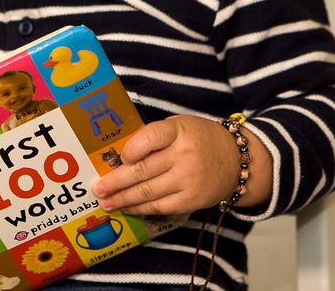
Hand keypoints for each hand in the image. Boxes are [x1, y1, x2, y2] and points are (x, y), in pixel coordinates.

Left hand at [91, 115, 272, 214]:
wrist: (237, 160)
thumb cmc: (199, 139)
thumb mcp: (179, 126)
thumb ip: (153, 137)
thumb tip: (118, 155)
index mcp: (179, 131)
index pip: (150, 137)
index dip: (131, 149)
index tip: (119, 157)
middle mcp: (184, 155)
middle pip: (143, 170)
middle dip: (115, 181)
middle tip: (97, 188)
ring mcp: (188, 180)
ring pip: (147, 192)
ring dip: (122, 198)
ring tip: (105, 201)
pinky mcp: (191, 200)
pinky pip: (159, 206)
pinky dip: (140, 208)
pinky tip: (126, 207)